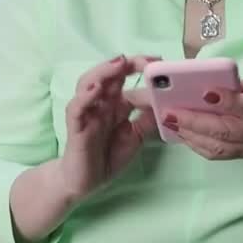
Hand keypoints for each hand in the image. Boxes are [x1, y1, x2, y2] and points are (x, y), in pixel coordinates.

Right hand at [59, 55, 158, 199]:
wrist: (84, 183)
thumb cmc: (106, 157)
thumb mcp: (135, 137)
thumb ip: (147, 120)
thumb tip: (166, 103)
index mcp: (113, 104)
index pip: (123, 77)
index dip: (137, 66)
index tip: (157, 60)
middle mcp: (99, 104)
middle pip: (107, 75)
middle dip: (124, 64)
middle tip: (144, 60)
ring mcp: (86, 114)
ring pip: (88, 84)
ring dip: (103, 72)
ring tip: (119, 63)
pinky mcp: (76, 128)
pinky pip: (77, 109)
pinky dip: (85, 98)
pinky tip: (97, 90)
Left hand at [131, 74, 242, 161]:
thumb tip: (231, 83)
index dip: (229, 101)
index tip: (206, 91)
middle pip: (228, 131)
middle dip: (196, 122)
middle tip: (172, 111)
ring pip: (219, 146)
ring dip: (191, 135)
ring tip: (170, 121)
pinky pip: (218, 153)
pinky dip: (196, 145)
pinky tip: (181, 132)